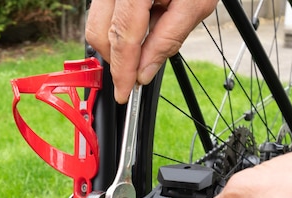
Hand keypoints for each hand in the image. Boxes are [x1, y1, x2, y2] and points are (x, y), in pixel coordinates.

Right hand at [86, 0, 218, 102]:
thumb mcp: (194, 5)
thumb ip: (167, 41)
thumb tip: (143, 72)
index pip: (122, 37)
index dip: (122, 71)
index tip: (123, 94)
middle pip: (99, 32)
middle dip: (117, 58)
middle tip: (140, 69)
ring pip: (97, 23)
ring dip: (119, 41)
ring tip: (151, 34)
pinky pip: (104, 11)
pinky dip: (120, 26)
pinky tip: (144, 22)